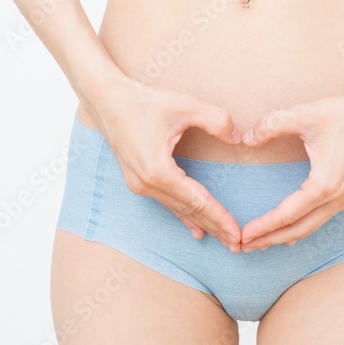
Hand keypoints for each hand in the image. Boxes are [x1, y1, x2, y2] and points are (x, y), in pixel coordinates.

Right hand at [79, 69, 243, 252]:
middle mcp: (146, 184)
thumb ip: (216, 120)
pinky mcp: (136, 180)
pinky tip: (195, 230)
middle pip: (188, 211)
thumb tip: (238, 138)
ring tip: (223, 239)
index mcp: (158, 170)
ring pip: (177, 210)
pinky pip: (166, 203)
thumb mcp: (184, 105)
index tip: (237, 234)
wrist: (105, 98)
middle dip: (214, 228)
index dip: (219, 218)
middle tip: (237, 246)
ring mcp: (139, 184)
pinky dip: (183, 216)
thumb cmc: (143, 100)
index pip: (197, 201)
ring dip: (201, 223)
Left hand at [238, 84, 343, 251]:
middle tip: (247, 247)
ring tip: (268, 240)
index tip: (244, 236)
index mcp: (325, 184)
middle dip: (272, 239)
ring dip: (290, 233)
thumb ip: (272, 124)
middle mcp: (341, 197)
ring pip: (316, 224)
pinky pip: (329, 215)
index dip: (263, 227)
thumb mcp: (306, 114)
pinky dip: (309, 223)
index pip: (287, 214)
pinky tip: (298, 223)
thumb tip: (246, 138)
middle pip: (300, 228)